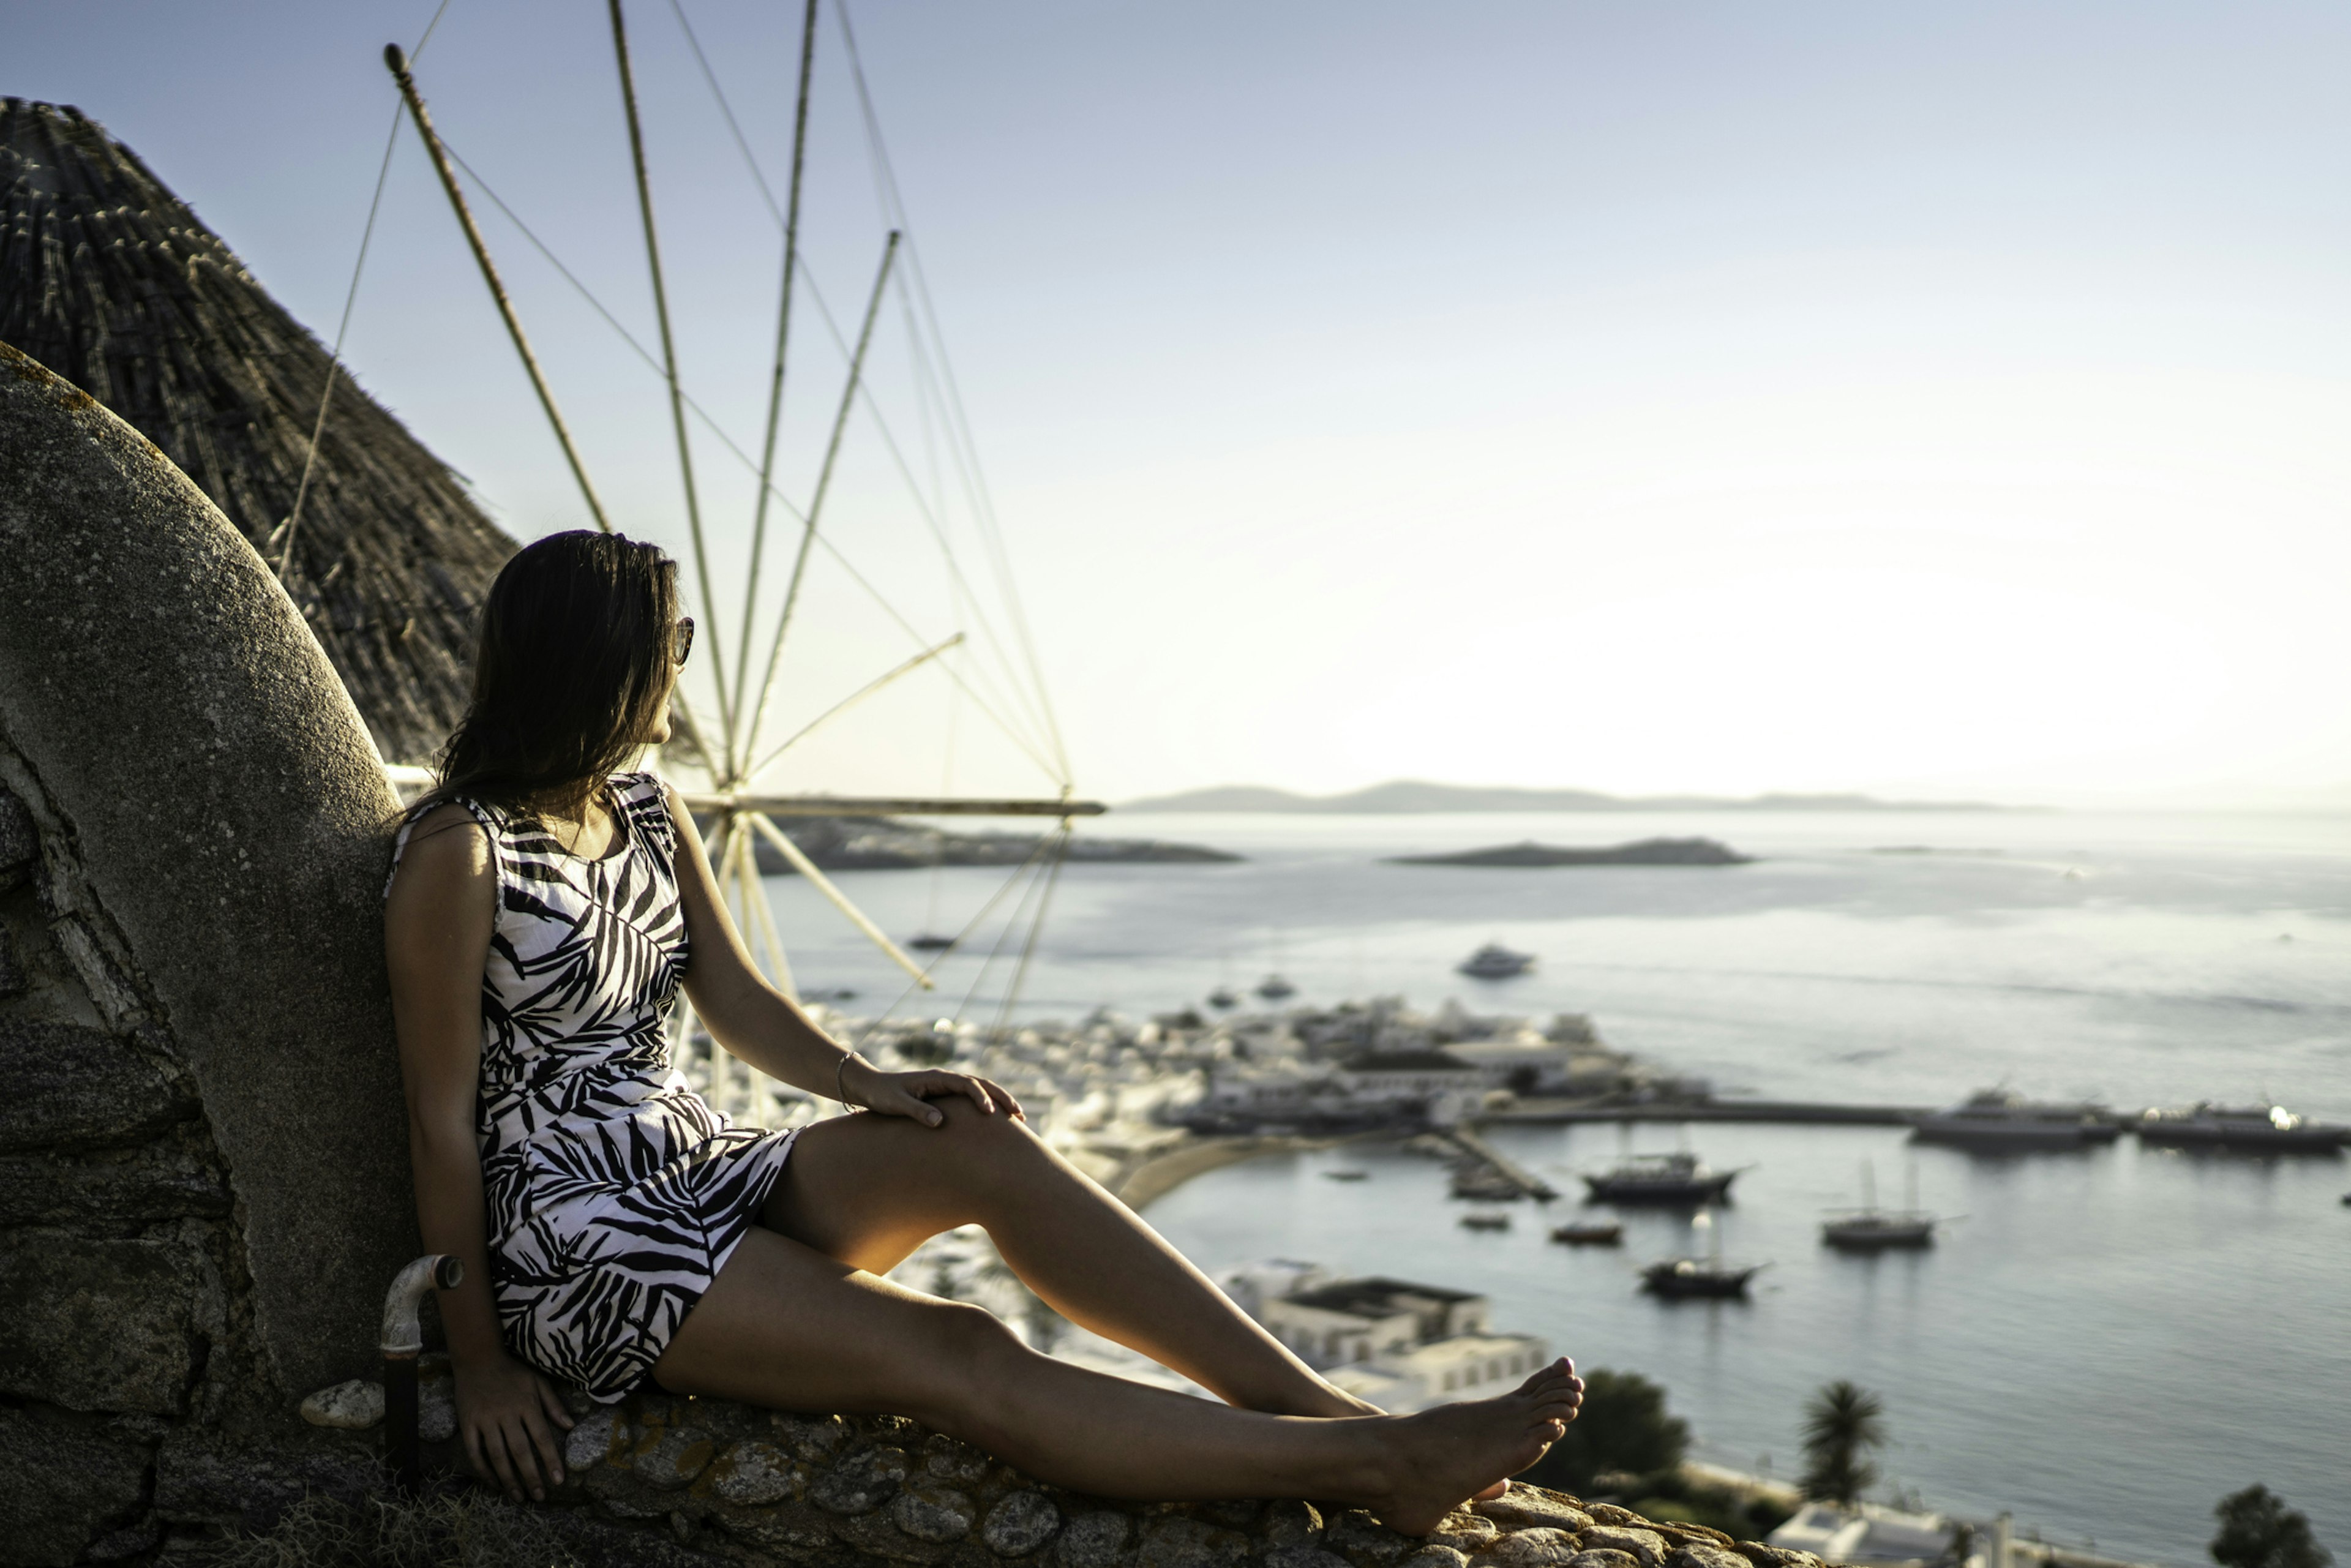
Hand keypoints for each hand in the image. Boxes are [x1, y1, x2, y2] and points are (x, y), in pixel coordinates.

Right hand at [453, 1350, 575, 1501]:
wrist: (477, 1358)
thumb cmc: (512, 1371)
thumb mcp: (538, 1381)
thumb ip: (553, 1405)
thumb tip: (570, 1426)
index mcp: (527, 1404)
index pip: (542, 1437)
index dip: (551, 1460)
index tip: (558, 1480)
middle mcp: (507, 1414)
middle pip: (520, 1451)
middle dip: (531, 1476)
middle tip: (539, 1497)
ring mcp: (485, 1420)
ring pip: (497, 1455)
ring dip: (508, 1479)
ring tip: (518, 1497)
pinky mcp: (468, 1424)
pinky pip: (475, 1452)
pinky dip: (483, 1470)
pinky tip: (493, 1483)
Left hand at [845, 1061, 1024, 1125]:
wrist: (870, 1087)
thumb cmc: (881, 1095)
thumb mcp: (896, 1104)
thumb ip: (917, 1111)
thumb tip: (940, 1122)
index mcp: (936, 1078)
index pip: (967, 1084)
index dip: (980, 1097)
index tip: (990, 1114)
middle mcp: (945, 1079)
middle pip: (981, 1084)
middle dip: (1001, 1097)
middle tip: (1019, 1115)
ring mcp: (946, 1086)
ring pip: (980, 1089)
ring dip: (999, 1101)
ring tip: (1018, 1118)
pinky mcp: (945, 1096)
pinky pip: (972, 1098)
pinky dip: (988, 1104)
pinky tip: (997, 1120)